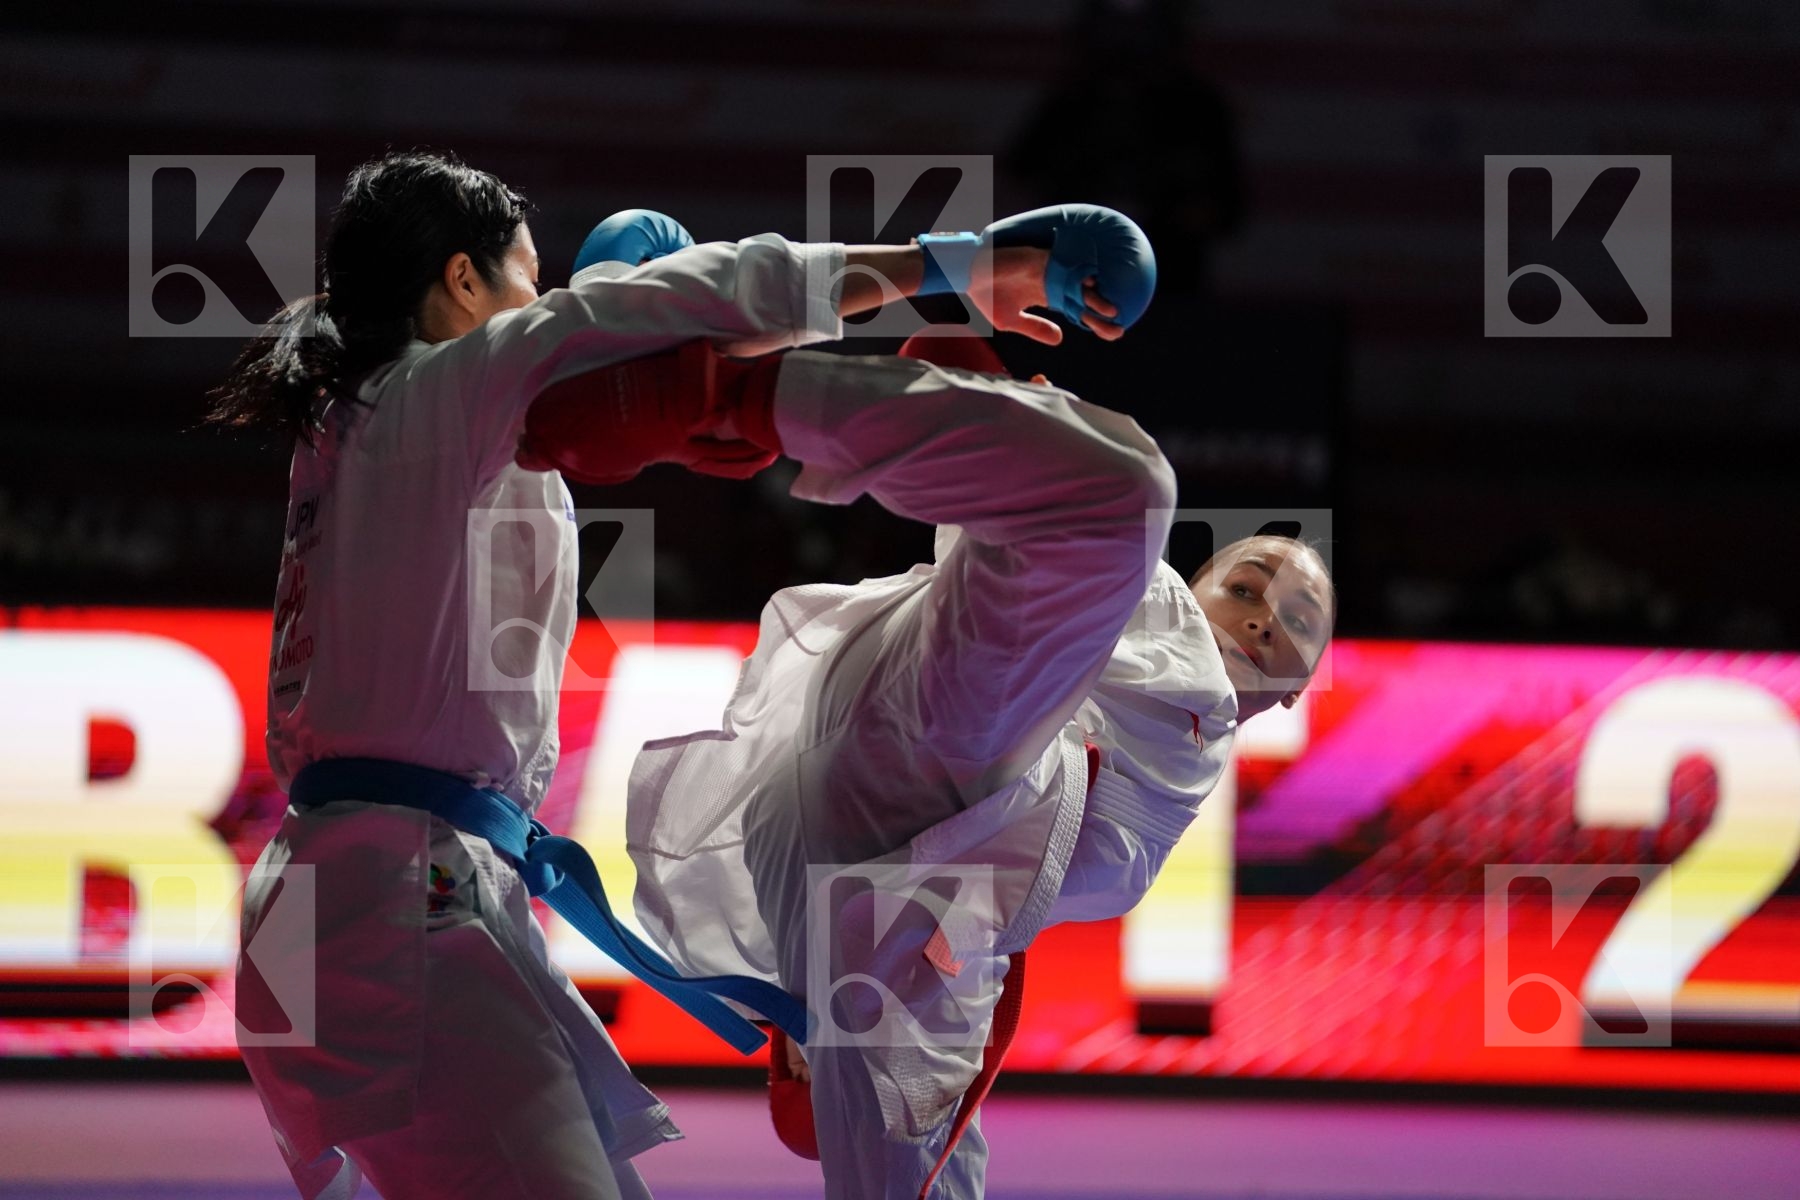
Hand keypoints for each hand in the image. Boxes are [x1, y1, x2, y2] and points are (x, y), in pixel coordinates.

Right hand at [970, 247, 1123, 345]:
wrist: (969, 274)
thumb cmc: (987, 295)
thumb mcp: (1011, 320)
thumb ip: (1035, 328)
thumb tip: (1060, 339)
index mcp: (1045, 295)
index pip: (1075, 310)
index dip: (1092, 321)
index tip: (1110, 335)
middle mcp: (1051, 282)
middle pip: (1082, 298)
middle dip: (1100, 312)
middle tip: (1119, 328)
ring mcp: (1048, 270)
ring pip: (1077, 284)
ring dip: (1095, 296)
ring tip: (1112, 311)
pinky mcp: (1040, 259)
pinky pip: (1064, 266)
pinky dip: (1078, 275)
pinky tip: (1092, 284)